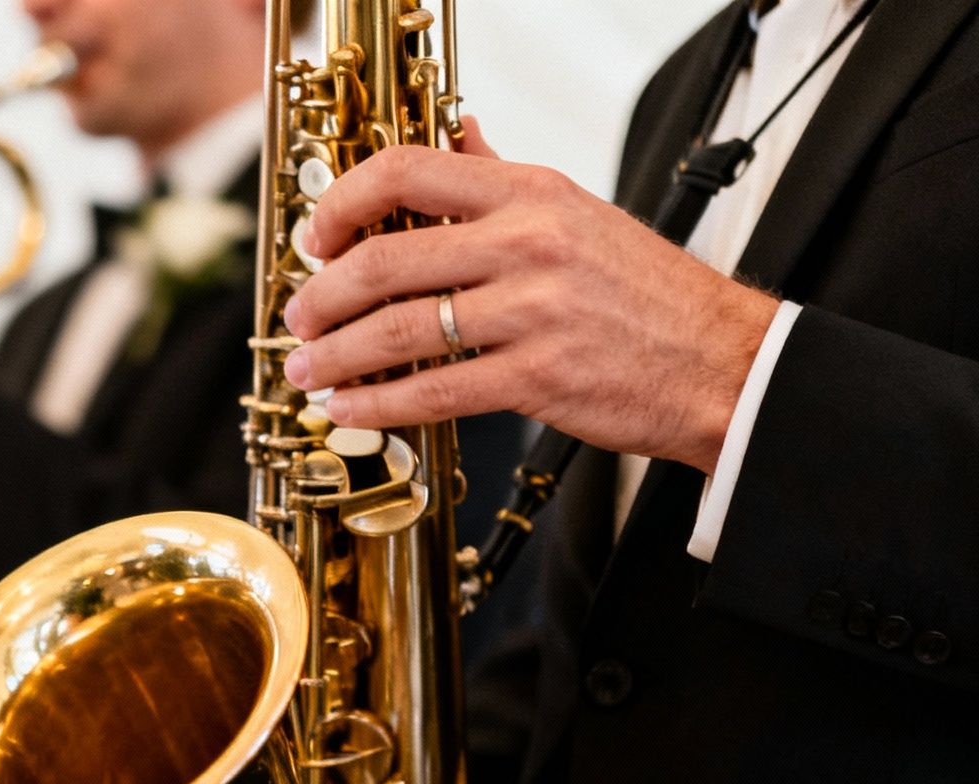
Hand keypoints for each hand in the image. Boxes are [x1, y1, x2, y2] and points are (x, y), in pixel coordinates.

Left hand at [281, 119, 779, 473]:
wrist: (724, 363)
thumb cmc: (647, 293)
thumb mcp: (577, 211)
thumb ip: (504, 177)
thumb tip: (457, 135)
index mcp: (531, 192)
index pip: (408, 171)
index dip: (342, 204)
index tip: (316, 239)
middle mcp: (528, 243)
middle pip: (386, 259)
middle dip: (322, 296)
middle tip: (298, 319)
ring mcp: (533, 310)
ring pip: (399, 329)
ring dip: (336, 356)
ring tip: (307, 370)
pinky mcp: (538, 377)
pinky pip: (433, 392)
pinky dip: (377, 406)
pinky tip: (349, 410)